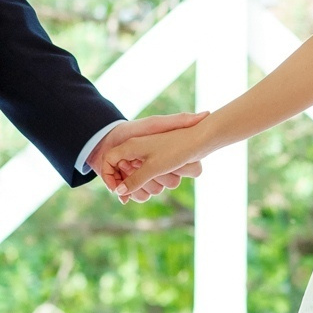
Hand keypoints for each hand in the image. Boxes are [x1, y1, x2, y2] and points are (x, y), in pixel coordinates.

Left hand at [89, 113, 206, 201]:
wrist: (104, 140)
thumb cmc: (133, 130)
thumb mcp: (155, 123)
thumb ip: (179, 119)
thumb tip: (207, 114)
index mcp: (171, 157)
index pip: (185, 170)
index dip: (168, 165)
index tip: (152, 155)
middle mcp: (163, 171)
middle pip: (168, 184)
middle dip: (150, 171)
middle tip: (131, 160)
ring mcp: (150, 181)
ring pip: (153, 192)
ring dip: (136, 181)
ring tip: (122, 166)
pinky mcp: (135, 189)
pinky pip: (138, 197)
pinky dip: (126, 191)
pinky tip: (118, 182)